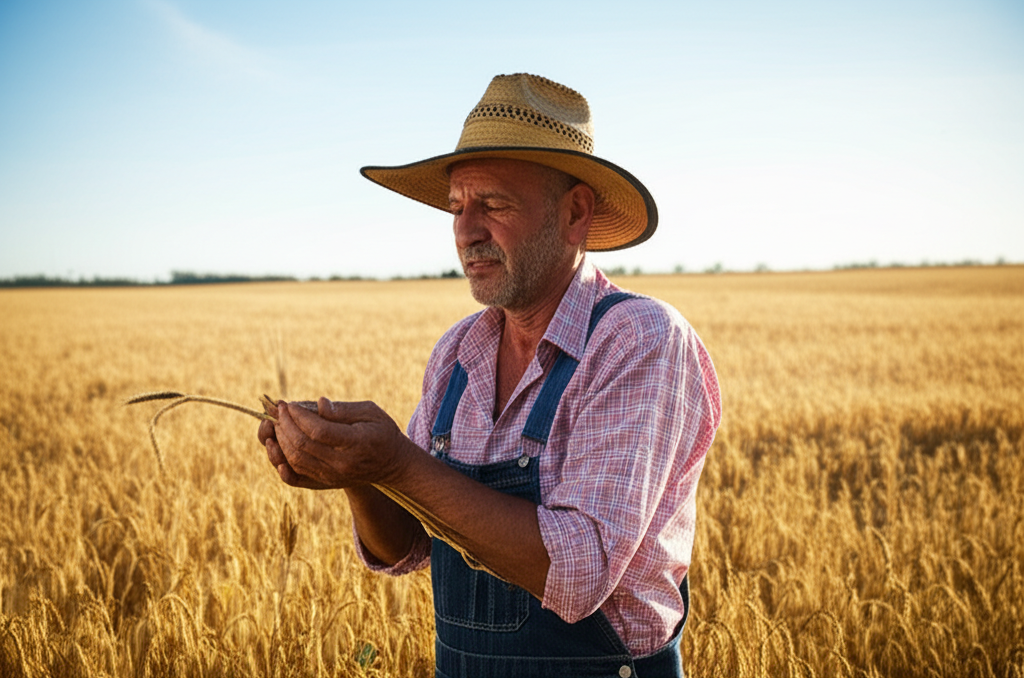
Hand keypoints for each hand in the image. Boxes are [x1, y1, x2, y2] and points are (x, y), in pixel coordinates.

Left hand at [269, 398, 407, 489]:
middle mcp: (342, 464)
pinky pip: (296, 479)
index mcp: (356, 443)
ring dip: (280, 441)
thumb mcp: (370, 412)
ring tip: (277, 424)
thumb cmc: (382, 432)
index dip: (299, 416)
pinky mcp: (326, 483)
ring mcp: (332, 477)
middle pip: (302, 446)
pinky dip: (281, 465)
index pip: (318, 431)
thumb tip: (318, 404)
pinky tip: (275, 449)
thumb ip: (343, 409)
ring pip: (295, 461)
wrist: (393, 464)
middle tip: (280, 410)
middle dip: (285, 425)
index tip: (290, 404)